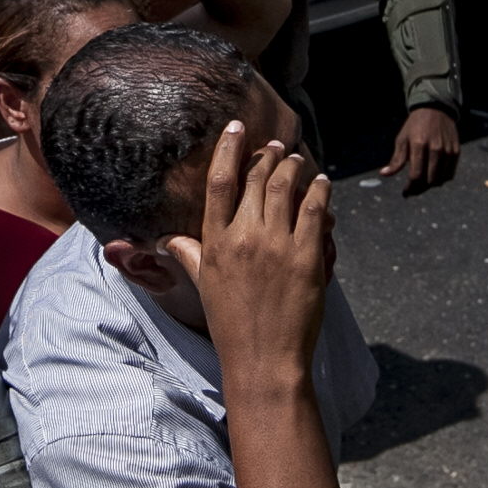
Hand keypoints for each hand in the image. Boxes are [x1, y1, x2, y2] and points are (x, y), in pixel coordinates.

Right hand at [166, 124, 331, 383]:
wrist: (263, 360)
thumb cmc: (231, 326)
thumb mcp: (203, 286)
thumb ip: (188, 254)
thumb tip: (166, 239)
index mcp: (216, 243)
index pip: (219, 182)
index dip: (228, 149)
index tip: (236, 128)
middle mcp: (244, 237)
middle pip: (256, 179)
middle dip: (267, 157)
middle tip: (274, 147)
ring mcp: (277, 245)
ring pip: (286, 187)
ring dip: (292, 167)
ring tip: (295, 160)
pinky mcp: (307, 256)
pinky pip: (315, 209)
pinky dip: (320, 190)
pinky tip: (321, 183)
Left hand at [381, 106, 460, 193]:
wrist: (435, 109)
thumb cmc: (415, 126)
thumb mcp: (402, 139)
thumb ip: (396, 159)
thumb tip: (384, 174)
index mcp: (418, 144)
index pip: (416, 175)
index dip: (410, 188)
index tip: (405, 193)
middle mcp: (435, 148)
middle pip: (428, 180)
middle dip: (419, 189)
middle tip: (412, 190)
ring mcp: (447, 150)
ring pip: (440, 180)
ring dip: (430, 186)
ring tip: (422, 185)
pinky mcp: (456, 152)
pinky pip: (449, 174)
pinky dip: (441, 180)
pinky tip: (433, 177)